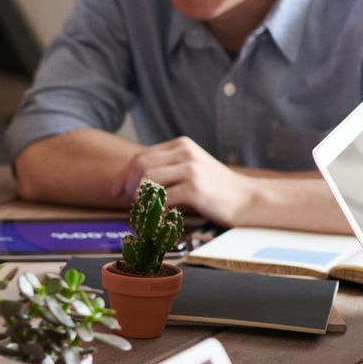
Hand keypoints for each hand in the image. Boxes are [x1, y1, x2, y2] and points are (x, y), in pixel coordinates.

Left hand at [119, 136, 257, 223]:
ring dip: (140, 200)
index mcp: (181, 145)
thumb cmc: (215, 188)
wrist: (247, 199)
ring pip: (147, 181)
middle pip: (140, 167)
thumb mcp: (190, 168)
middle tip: (127, 202)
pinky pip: (161, 200)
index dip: (123, 176)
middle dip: (127, 186)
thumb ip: (165, 169)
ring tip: (144, 211)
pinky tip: (160, 218)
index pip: (141, 157)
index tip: (116, 191)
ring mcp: (190, 170)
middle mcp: (185, 153)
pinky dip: (155, 211)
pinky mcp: (194, 189)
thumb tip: (130, 182)